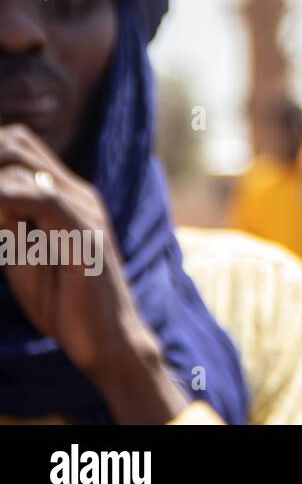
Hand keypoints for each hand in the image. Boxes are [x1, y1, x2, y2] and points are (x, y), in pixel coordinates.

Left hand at [0, 122, 187, 421]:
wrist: (110, 340)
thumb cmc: (65, 302)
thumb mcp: (22, 257)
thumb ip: (8, 225)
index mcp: (63, 195)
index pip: (19, 146)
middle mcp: (76, 192)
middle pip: (16, 143)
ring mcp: (83, 209)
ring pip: (20, 163)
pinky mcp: (84, 233)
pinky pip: (41, 198)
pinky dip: (6, 197)